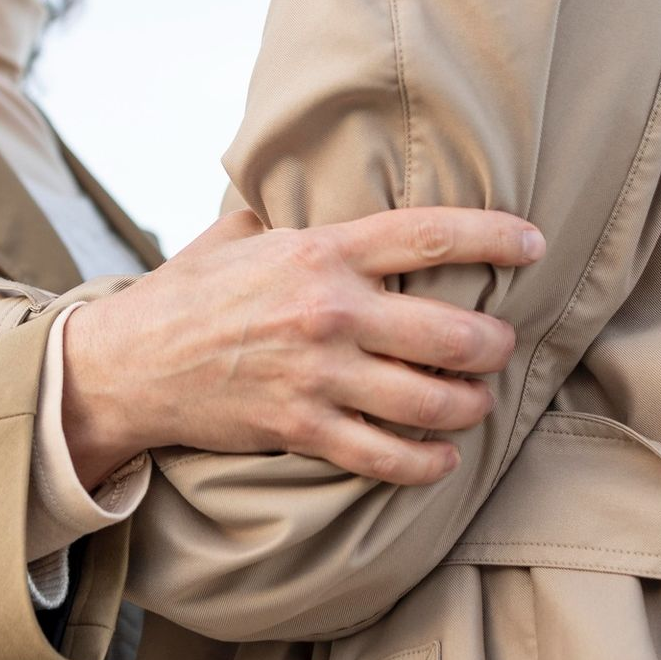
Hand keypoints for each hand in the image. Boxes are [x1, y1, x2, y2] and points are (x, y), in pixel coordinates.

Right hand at [61, 206, 541, 487]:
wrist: (128, 364)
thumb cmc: (185, 294)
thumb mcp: (237, 236)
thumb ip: (290, 217)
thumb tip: (321, 197)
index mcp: (318, 252)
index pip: (426, 236)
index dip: (493, 236)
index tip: (532, 242)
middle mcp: (329, 310)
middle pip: (450, 331)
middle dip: (493, 344)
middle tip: (501, 345)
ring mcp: (317, 375)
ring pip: (431, 400)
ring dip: (470, 404)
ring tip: (477, 400)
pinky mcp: (301, 428)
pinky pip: (386, 456)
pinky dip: (427, 463)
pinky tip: (442, 458)